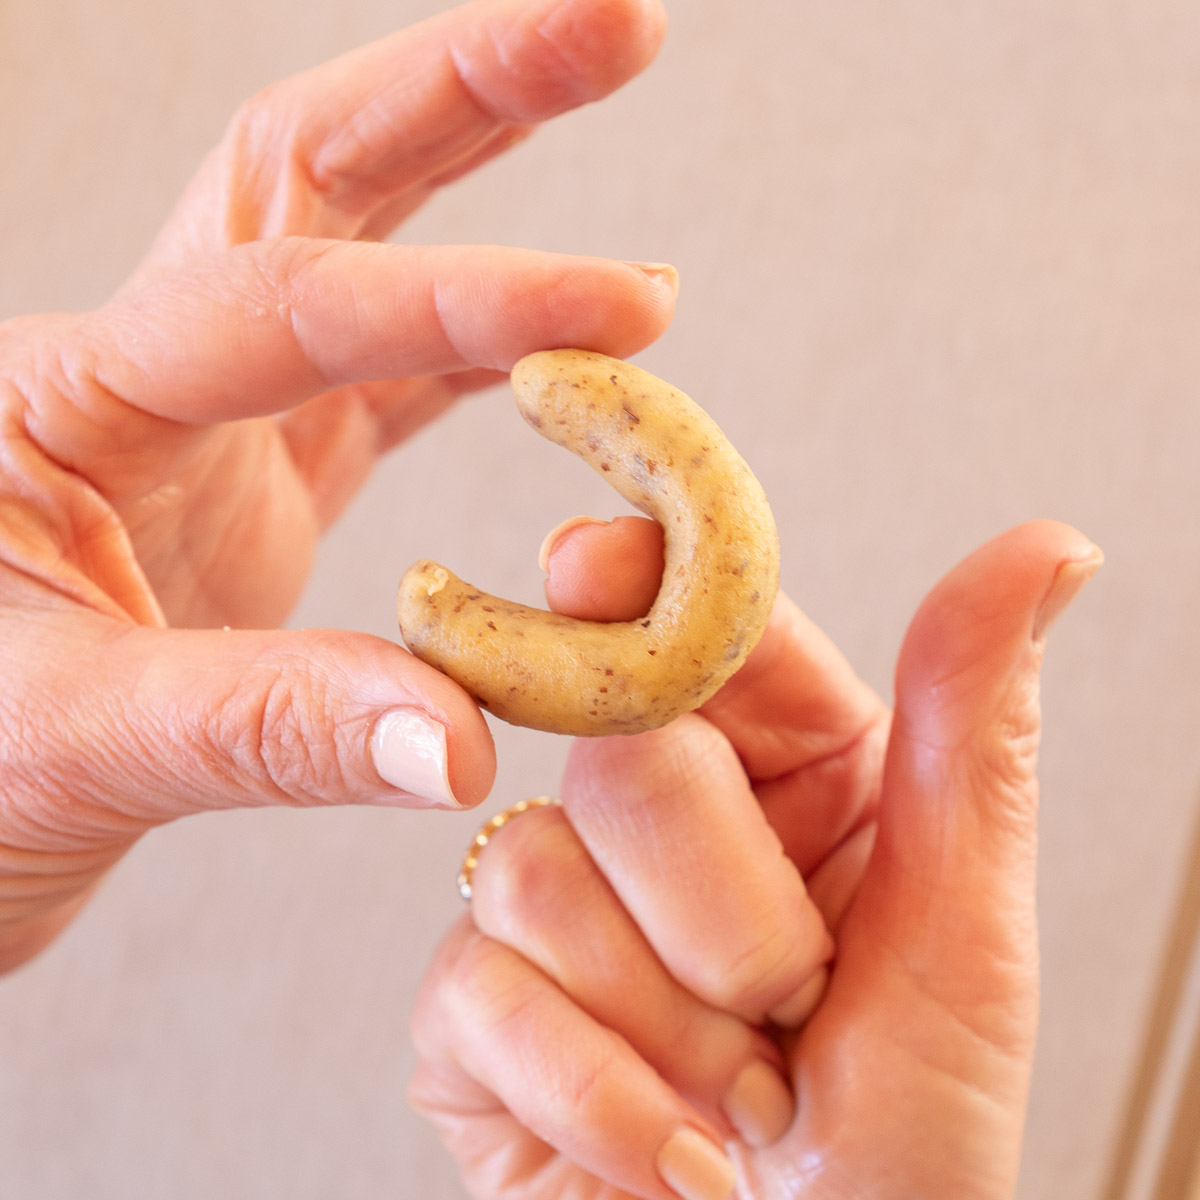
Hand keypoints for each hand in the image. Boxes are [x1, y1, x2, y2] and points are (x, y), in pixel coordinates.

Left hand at [0, 0, 672, 972]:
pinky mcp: (264, 485)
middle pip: (310, 171)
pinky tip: (572, 362)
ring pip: (363, 259)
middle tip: (616, 26)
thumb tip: (458, 747)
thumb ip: (266, 732)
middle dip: (467, 89)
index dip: (467, 296)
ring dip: (492, 204)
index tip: (622, 312)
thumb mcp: (72, 746)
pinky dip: (486, 360)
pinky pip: (391, 386)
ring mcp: (213, 427)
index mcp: (69, 401)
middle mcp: (145, 376)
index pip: (288, 301)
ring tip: (629, 224)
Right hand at [410, 516, 1100, 1198]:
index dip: (642, 583)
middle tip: (790, 1006)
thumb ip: (972, 731)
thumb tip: (1047, 546)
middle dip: (727, 916)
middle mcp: (656, 820)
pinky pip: (479, 987)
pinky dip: (599, 1094)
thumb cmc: (909, 1138)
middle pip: (621, 754)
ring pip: (539, 870)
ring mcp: (549, 906)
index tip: (591, 565)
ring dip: (672, 1024)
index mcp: (784, 769)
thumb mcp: (963, 933)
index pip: (699, 625)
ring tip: (736, 1094)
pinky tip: (665, 1145)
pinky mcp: (470, 1008)